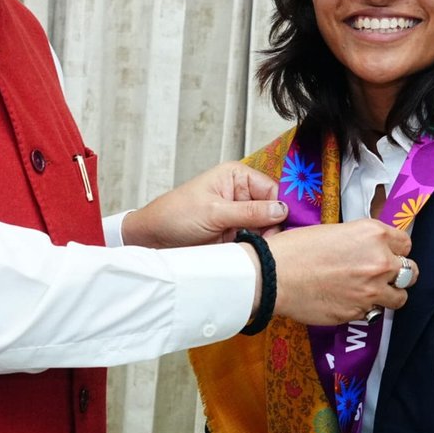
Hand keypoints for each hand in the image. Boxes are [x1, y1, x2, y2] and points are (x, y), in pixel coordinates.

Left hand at [122, 162, 287, 248]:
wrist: (152, 238)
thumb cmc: (174, 215)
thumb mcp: (214, 212)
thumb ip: (249, 212)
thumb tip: (282, 210)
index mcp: (237, 177)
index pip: (272, 190)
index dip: (279, 209)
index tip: (280, 229)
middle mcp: (241, 193)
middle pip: (273, 210)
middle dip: (273, 228)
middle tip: (267, 244)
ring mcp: (238, 215)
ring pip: (267, 228)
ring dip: (264, 240)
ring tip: (257, 251)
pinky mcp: (235, 234)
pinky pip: (255, 241)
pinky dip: (256, 249)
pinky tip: (252, 255)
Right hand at [268, 219, 413, 325]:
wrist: (274, 276)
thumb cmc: (295, 249)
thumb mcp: (333, 230)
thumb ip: (360, 240)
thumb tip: (369, 250)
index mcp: (373, 234)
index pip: (405, 243)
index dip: (396, 249)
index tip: (389, 253)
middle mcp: (379, 261)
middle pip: (410, 271)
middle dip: (398, 273)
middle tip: (383, 274)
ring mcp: (372, 290)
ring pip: (400, 297)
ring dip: (389, 295)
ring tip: (371, 292)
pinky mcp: (359, 312)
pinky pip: (373, 312)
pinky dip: (365, 308)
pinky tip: (347, 300)